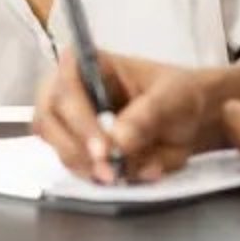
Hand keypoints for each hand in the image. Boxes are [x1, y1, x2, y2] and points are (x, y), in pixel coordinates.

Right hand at [34, 49, 239, 182]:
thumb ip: (147, 116)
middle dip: (78, 150)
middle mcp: (69, 89)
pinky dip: (99, 177)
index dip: (79, 119)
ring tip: (128, 172)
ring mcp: (68, 120)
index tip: (103, 150)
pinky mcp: (76, 147)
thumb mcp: (172, 98)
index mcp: (90, 63)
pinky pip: (74, 168)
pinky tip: (129, 173)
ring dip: (89, 167)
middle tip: (111, 172)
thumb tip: (118, 141)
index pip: (66, 86)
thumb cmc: (178, 95)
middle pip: (49, 120)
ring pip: (58, 148)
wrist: (190, 119)